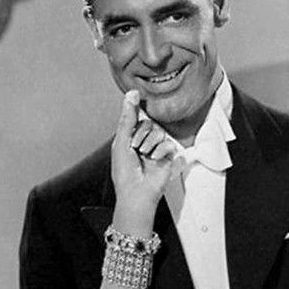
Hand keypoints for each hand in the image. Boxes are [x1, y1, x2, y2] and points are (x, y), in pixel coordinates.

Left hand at [111, 90, 175, 218]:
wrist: (136, 193)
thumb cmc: (124, 173)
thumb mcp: (121, 141)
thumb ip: (127, 118)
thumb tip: (131, 96)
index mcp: (128, 137)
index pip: (135, 117)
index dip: (135, 116)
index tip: (134, 114)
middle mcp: (142, 141)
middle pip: (149, 122)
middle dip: (141, 133)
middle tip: (136, 146)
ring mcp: (155, 148)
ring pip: (159, 131)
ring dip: (150, 143)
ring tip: (144, 154)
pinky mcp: (168, 156)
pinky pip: (168, 143)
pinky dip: (160, 151)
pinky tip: (154, 159)